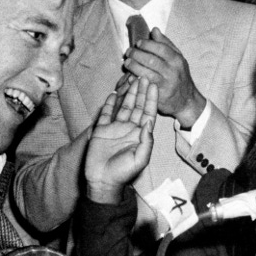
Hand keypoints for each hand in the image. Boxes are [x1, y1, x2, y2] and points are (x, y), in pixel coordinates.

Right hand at [85, 78, 157, 203]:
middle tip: (144, 75)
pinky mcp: (102, 129)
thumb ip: (146, 141)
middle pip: (137, 106)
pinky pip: (107, 113)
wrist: (103, 180)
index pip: (148, 113)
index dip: (151, 99)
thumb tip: (149, 122)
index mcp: (140, 135)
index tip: (153, 85)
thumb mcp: (140, 159)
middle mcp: (129, 129)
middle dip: (141, 91)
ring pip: (123, 106)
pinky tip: (114, 92)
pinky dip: (110, 103)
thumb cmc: (123, 173)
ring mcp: (115, 128)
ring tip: (132, 78)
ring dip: (128, 93)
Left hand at [122, 29, 205, 126]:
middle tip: (128, 52)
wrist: (186, 100)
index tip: (138, 43)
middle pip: (152, 60)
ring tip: (127, 62)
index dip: (147, 44)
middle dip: (137, 54)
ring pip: (147, 73)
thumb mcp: (177, 58)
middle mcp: (173, 71)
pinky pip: (145, 86)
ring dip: (134, 66)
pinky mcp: (160, 95)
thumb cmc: (179, 76)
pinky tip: (129, 76)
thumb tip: (154, 29)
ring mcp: (167, 84)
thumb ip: (165, 44)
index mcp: (177, 59)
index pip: (161, 48)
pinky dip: (136, 80)